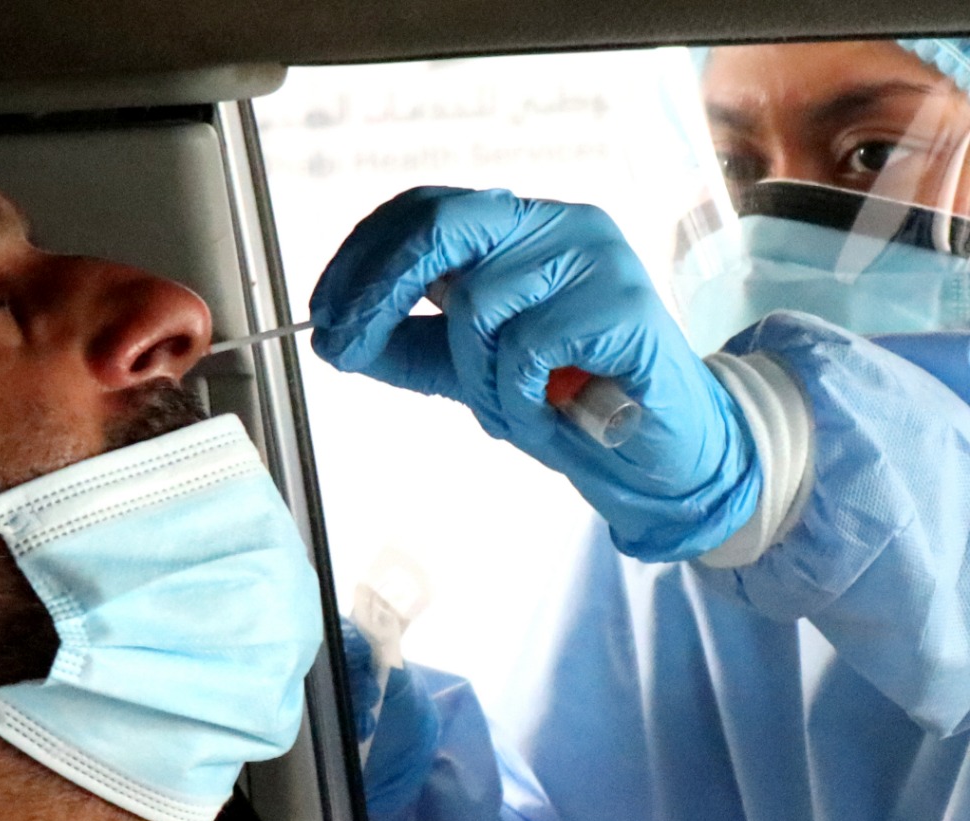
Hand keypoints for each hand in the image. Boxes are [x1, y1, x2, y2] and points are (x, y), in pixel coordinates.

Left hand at [310, 186, 760, 559]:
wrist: (655, 453)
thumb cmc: (562, 399)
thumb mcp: (467, 370)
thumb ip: (405, 346)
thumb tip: (331, 337)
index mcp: (519, 229)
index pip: (426, 209)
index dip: (364, 256)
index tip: (321, 312)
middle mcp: (558, 225)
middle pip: (443, 224)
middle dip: (378, 290)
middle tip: (342, 347)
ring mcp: (596, 259)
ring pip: (479, 306)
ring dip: (475, 381)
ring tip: (513, 411)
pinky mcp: (623, 305)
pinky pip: (526, 350)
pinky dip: (518, 400)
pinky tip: (550, 416)